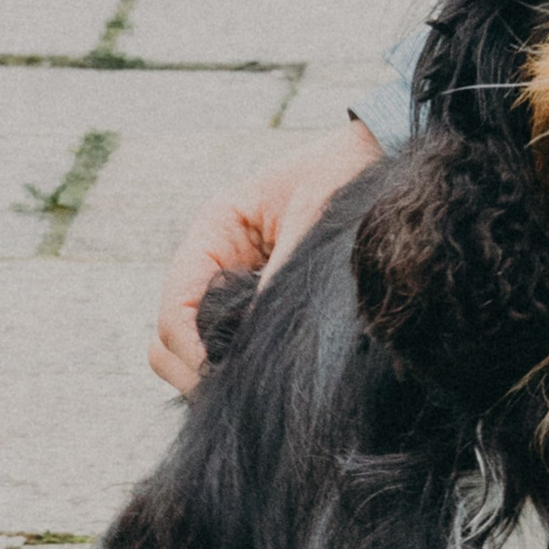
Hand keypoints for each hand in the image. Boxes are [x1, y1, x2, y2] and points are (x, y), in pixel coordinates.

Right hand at [148, 118, 381, 395]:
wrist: (379, 155)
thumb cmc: (345, 173)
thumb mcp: (315, 217)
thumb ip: (283, 272)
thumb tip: (258, 335)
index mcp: (213, 231)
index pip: (176, 311)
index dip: (193, 353)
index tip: (230, 379)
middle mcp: (212, 264)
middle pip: (169, 343)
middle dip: (198, 372)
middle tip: (248, 393)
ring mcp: (231, 288)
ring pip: (194, 354)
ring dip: (220, 373)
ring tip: (266, 382)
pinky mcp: (258, 308)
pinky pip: (232, 351)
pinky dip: (245, 368)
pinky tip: (281, 371)